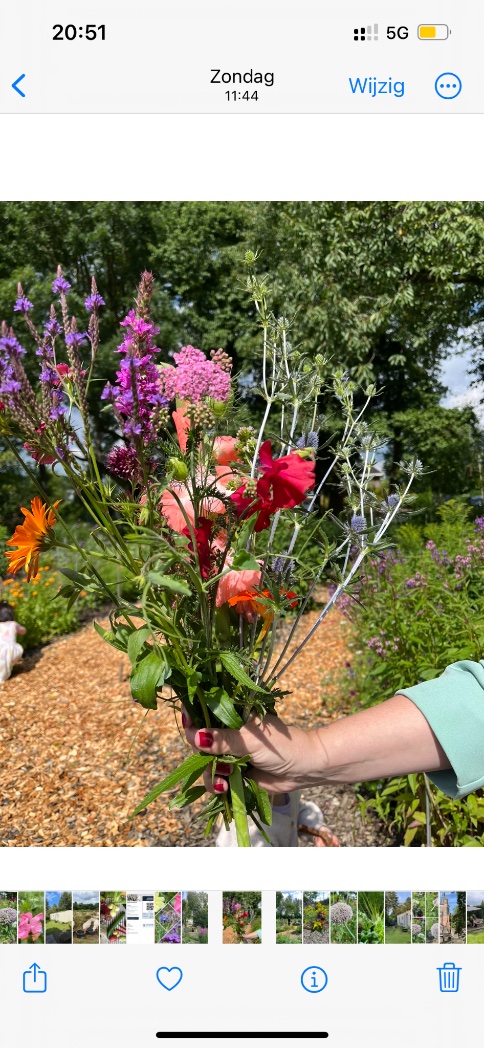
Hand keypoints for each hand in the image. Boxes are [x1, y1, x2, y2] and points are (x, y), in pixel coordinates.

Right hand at [182, 710, 326, 793]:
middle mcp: (228, 735)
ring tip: (224, 780)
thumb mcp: (251, 741)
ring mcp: (230, 755)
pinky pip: (216, 780)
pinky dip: (216, 785)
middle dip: (201, 755)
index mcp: (232, 717)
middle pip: (199, 743)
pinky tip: (225, 788)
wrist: (305, 769)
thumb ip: (223, 740)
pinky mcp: (234, 774)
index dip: (193, 719)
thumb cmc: (282, 746)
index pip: (205, 714)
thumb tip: (196, 736)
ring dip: (210, 774)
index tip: (187, 725)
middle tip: (213, 762)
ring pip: (205, 765)